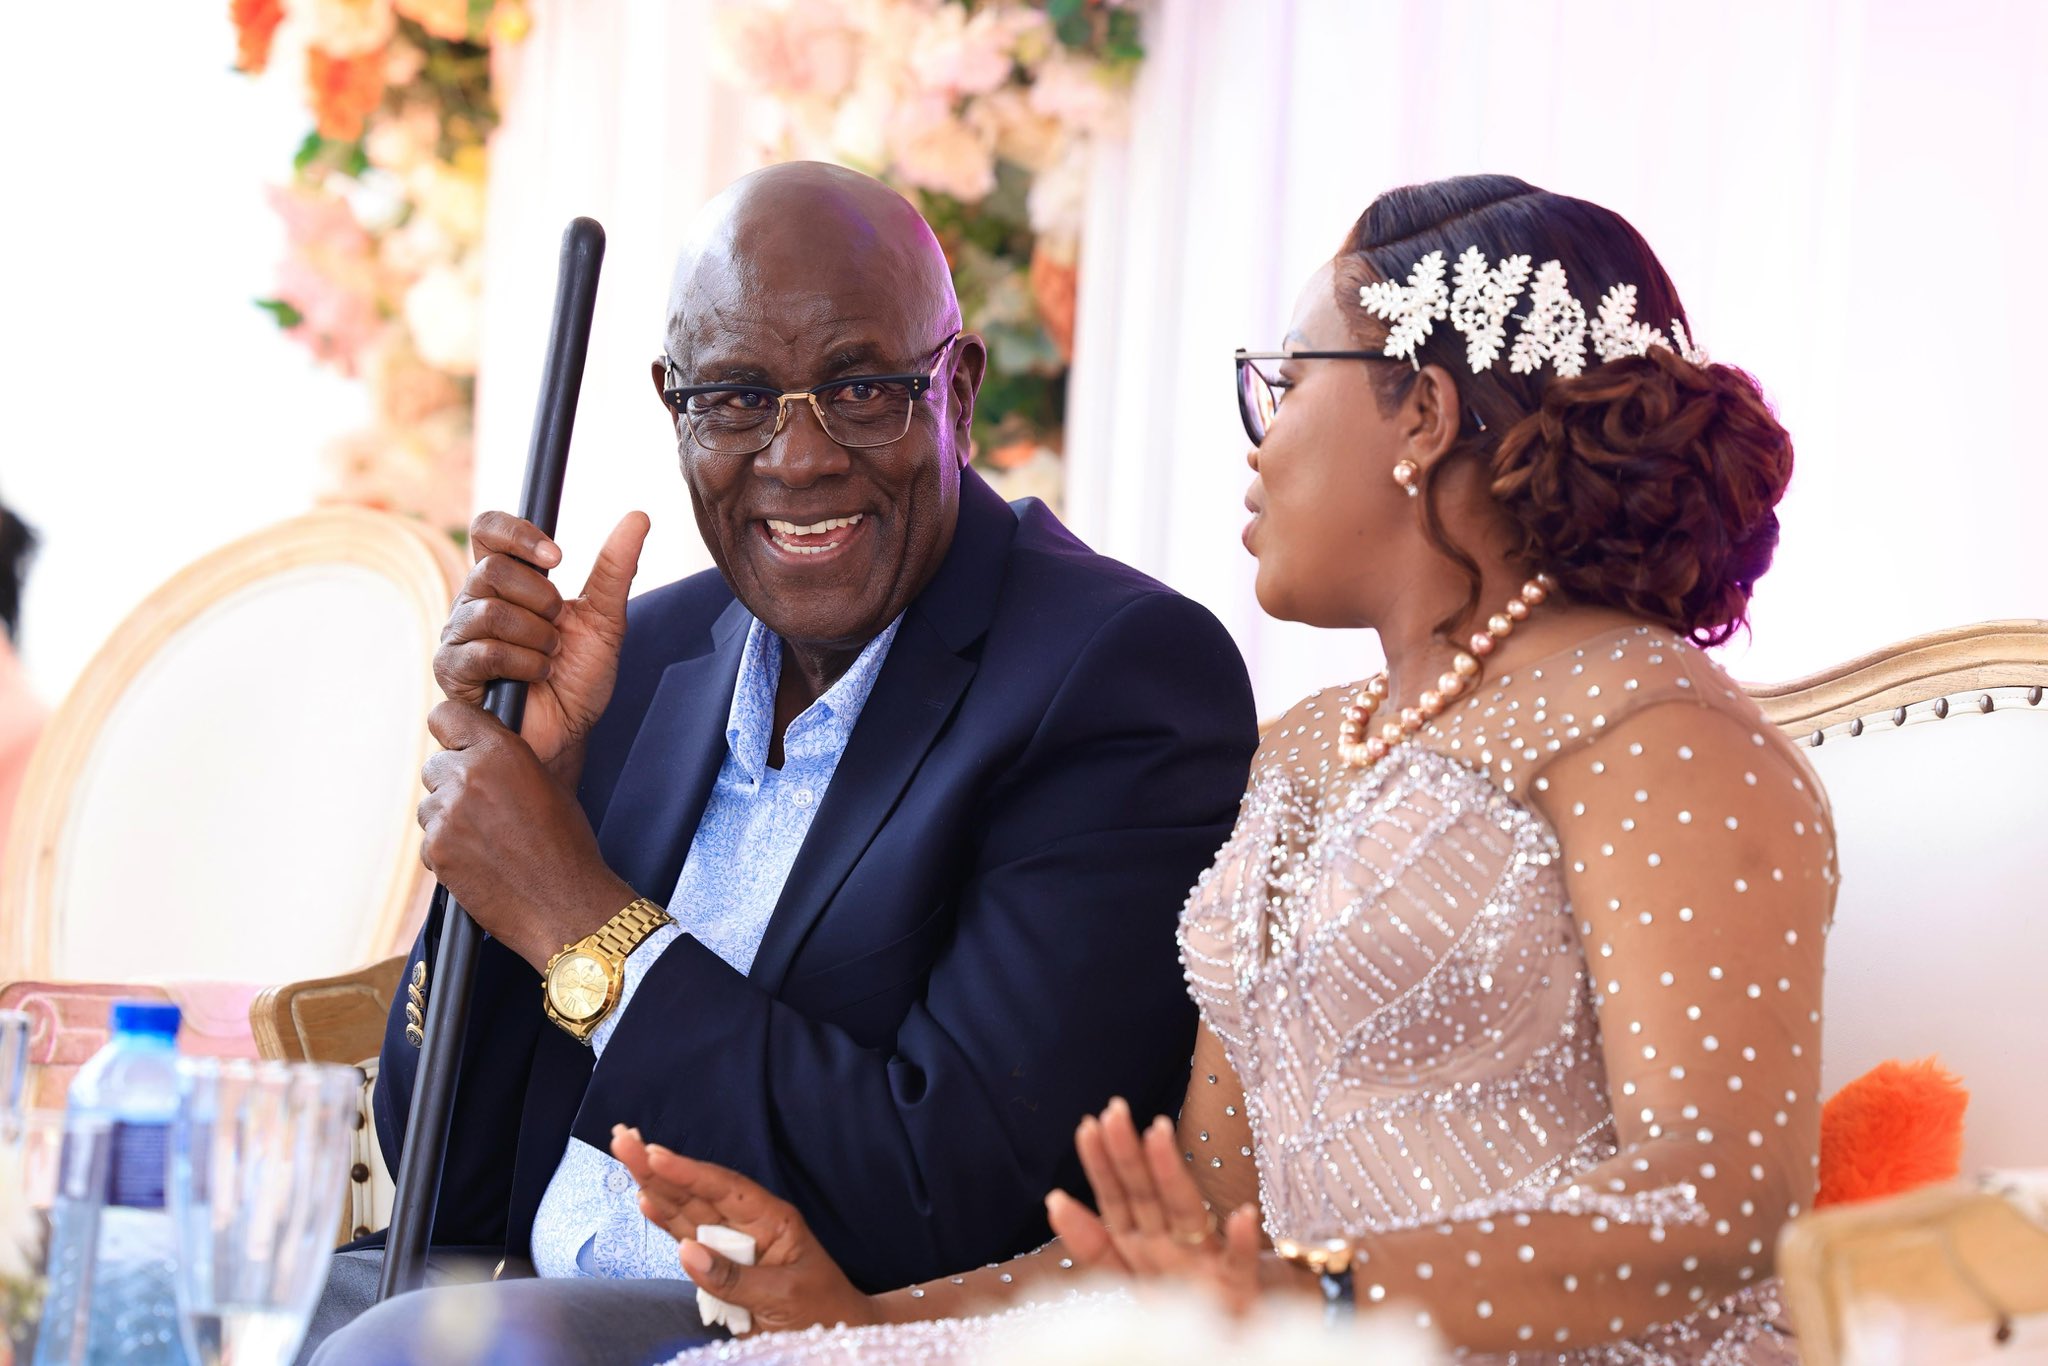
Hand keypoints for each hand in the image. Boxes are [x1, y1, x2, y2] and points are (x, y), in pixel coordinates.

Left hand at [418, 700, 634, 969]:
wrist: (565, 904)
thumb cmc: (566, 845)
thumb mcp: (546, 784)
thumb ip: (506, 761)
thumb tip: (478, 753)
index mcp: (501, 752)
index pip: (445, 716)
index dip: (452, 733)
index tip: (458, 746)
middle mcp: (469, 776)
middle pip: (434, 766)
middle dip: (452, 784)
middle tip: (484, 810)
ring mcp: (448, 815)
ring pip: (429, 806)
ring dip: (449, 820)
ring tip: (488, 842)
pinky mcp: (436, 850)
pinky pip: (429, 841)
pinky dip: (447, 852)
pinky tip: (480, 863)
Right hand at [435, 510, 648, 779]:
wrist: (569, 734)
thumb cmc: (579, 678)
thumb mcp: (605, 620)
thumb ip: (615, 569)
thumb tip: (638, 516)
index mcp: (506, 582)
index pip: (488, 530)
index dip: (518, 533)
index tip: (558, 558)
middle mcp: (474, 601)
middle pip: (491, 569)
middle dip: (542, 600)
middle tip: (558, 628)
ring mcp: (459, 635)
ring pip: (490, 611)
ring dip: (537, 637)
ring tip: (550, 658)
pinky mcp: (453, 671)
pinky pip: (485, 651)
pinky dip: (524, 664)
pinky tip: (536, 677)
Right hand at [610, 1126, 884, 1335]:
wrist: (837, 1335)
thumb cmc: (822, 1309)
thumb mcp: (785, 1296)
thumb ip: (734, 1277)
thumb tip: (685, 1252)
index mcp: (774, 1219)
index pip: (725, 1188)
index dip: (688, 1172)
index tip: (654, 1153)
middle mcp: (751, 1225)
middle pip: (698, 1191)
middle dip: (660, 1167)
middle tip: (623, 1139)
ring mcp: (734, 1243)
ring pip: (687, 1209)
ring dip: (655, 1185)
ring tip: (626, 1156)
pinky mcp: (721, 1266)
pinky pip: (688, 1239)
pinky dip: (666, 1222)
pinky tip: (645, 1201)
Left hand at [1044, 1097, 1263, 1314]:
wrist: (1215, 1341)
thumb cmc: (1173, 1304)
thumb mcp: (1122, 1273)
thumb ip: (1091, 1243)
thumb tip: (1054, 1199)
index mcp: (1142, 1241)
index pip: (1117, 1196)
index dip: (1101, 1164)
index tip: (1087, 1125)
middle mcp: (1171, 1243)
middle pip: (1145, 1193)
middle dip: (1127, 1152)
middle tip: (1113, 1110)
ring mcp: (1204, 1262)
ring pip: (1185, 1210)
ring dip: (1172, 1173)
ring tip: (1158, 1134)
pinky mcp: (1237, 1289)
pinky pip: (1239, 1264)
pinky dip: (1241, 1241)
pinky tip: (1242, 1215)